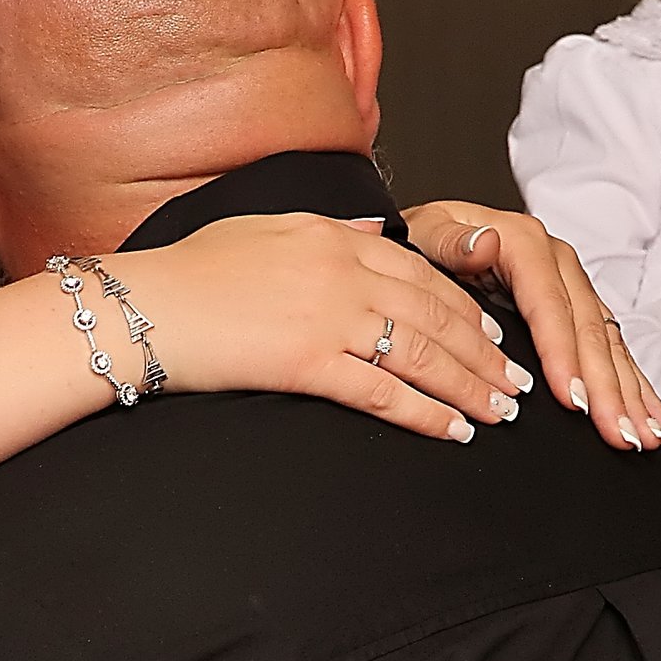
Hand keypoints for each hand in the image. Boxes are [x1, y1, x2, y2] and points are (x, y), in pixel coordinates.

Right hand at [109, 212, 534, 442]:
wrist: (146, 305)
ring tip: (500, 411)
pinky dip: (426, 414)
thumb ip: (328, 229)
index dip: (465, 305)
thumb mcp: (265, 228)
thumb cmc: (191, 271)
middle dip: (484, 351)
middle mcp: (342, 270)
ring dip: (470, 386)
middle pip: (436, 313)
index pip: (421, 271)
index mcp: (334, 234)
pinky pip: (383, 391)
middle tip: (515, 380)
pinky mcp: (309, 362)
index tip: (492, 331)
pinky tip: (453, 433)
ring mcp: (328, 316)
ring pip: (423, 353)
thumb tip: (373, 230)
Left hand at [404, 200, 660, 450]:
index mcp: (524, 242)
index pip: (551, 306)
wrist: (436, 235)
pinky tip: (654, 418)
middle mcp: (556, 263)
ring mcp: (572, 286)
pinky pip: (613, 350)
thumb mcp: (427, 232)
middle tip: (618, 433)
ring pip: (609, 345)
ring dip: (631, 395)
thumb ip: (451, 241)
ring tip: (646, 436)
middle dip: (607, 388)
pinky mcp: (579, 309)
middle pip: (589, 331)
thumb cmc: (429, 239)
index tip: (572, 398)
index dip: (564, 355)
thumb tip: (484, 243)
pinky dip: (636, 388)